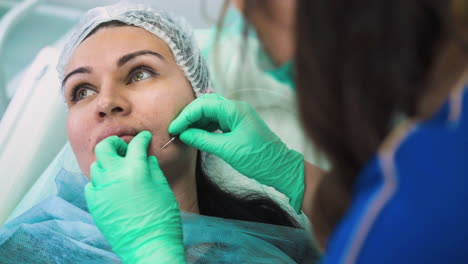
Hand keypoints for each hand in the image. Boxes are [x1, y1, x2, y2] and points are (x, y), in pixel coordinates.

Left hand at [85, 131, 185, 263]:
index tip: (143, 139)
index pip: (136, 144)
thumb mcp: (163, 188)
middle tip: (124, 149)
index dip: (141, 139)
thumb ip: (152, 169)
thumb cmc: (162, 219)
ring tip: (118, 170)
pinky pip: (91, 186)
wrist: (149, 246)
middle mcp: (114, 176)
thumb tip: (146, 158)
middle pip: (104, 147)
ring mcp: (102, 191)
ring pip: (96, 166)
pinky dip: (100, 182)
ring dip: (107, 164)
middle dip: (115, 144)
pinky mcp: (95, 205)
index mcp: (136, 170)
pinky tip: (110, 187)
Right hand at [169, 94, 304, 212]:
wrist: (280, 168)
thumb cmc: (259, 159)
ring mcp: (238, 117)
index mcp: (235, 110)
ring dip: (197, 121)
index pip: (203, 105)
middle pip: (206, 104)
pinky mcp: (238, 126)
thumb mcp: (227, 150)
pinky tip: (197, 135)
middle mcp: (236, 109)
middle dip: (190, 115)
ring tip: (184, 133)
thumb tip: (184, 134)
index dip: (186, 116)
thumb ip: (203, 140)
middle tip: (177, 129)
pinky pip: (217, 121)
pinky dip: (205, 126)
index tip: (174, 128)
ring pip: (211, 112)